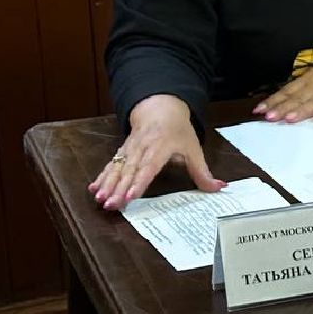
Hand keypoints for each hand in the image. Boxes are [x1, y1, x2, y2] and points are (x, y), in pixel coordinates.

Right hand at [89, 94, 222, 210]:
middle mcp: (142, 148)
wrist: (160, 108)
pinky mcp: (122, 151)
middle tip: (111, 205)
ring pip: (117, 168)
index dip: (139, 182)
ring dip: (107, 184)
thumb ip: (203, 172)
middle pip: (128, 171)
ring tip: (99, 199)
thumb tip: (219, 188)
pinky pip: (111, 164)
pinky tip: (93, 188)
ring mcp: (130, 149)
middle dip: (118, 189)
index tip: (130, 196)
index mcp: (160, 147)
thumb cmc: (178, 130)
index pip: (148, 167)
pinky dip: (101, 176)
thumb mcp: (194, 149)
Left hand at [254, 46, 312, 122]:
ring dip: (302, 111)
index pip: (289, 91)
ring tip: (289, 119)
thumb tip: (284, 101)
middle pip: (298, 98)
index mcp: (312, 79)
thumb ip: (305, 88)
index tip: (259, 110)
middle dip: (282, 108)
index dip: (274, 101)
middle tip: (269, 117)